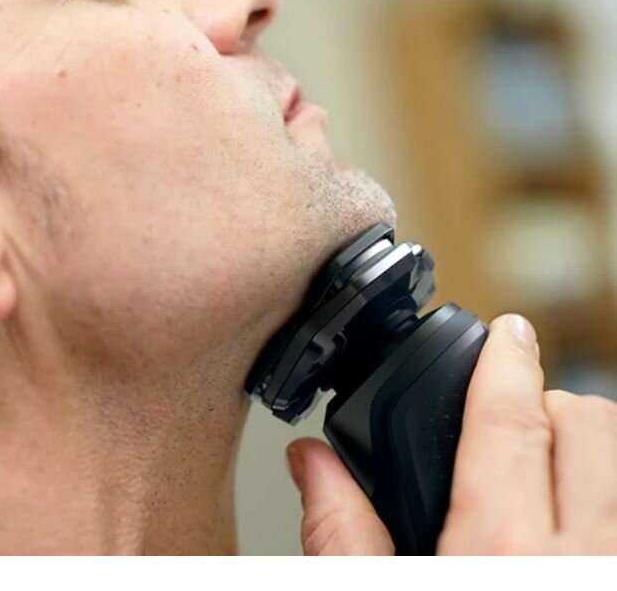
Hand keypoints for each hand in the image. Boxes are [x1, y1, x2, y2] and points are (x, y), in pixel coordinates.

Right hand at [286, 313, 616, 554]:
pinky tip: (574, 514)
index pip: (508, 420)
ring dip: (587, 445)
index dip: (506, 360)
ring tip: (547, 463)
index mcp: (497, 551)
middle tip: (517, 415)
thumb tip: (311, 463)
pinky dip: (606, 489)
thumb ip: (340, 534)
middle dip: (550, 403)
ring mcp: (613, 568)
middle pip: (587, 425)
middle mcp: (578, 557)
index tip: (506, 331)